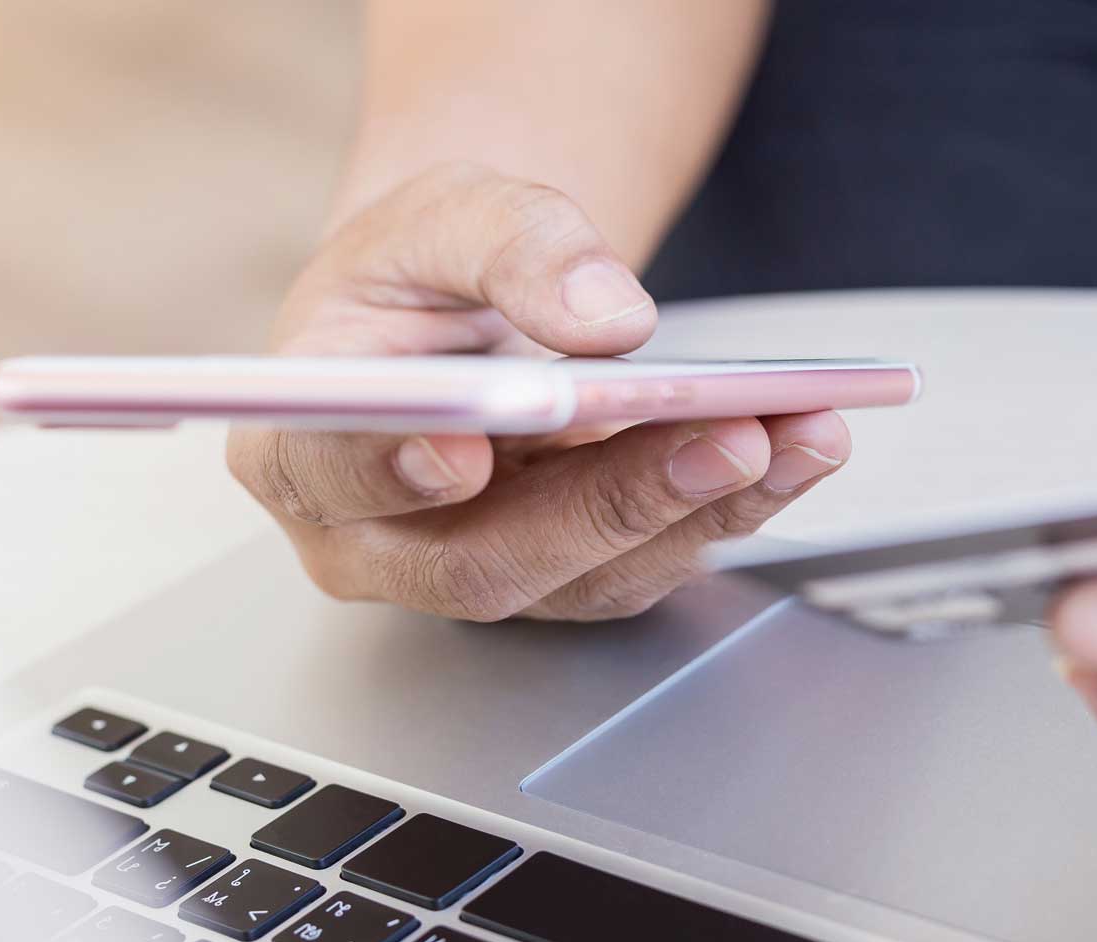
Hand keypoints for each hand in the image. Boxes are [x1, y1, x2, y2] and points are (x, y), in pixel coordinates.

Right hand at [228, 163, 849, 620]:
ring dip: (703, 506)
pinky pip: (652, 560)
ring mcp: (478, 569)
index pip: (323, 471)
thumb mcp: (450, 210)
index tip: (461, 451)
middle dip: (612, 502)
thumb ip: (513, 244)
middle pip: (484, 559)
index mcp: (297, 445)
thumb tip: (607, 317)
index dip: (388, 469)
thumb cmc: (426, 268)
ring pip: (590, 575)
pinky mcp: (568, 576)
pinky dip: (735, 502)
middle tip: (719, 438)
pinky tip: (799, 442)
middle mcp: (379, 539)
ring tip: (796, 429)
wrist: (470, 303)